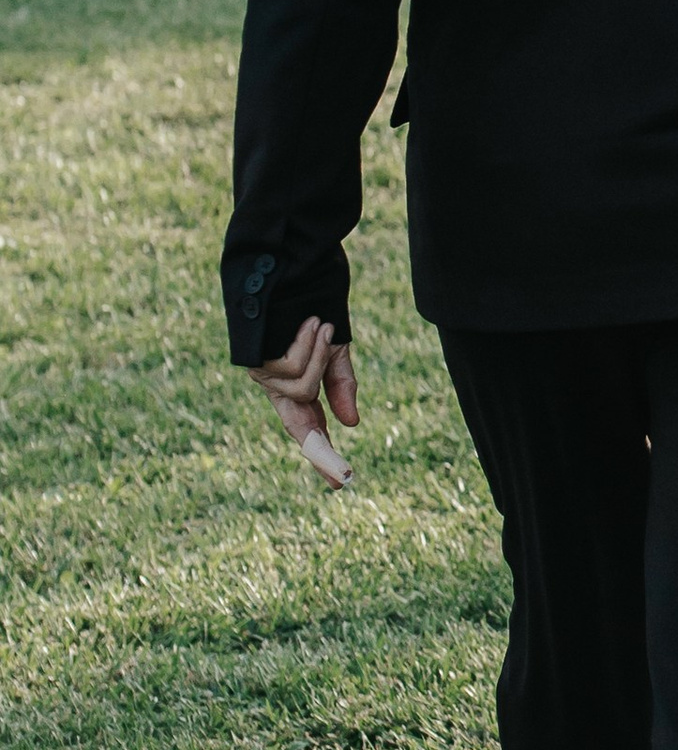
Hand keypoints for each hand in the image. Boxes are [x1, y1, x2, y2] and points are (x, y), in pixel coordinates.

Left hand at [247, 314, 358, 486]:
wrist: (287, 267)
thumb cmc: (312, 304)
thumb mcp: (335, 347)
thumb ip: (340, 383)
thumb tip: (350, 424)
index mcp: (297, 385)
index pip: (310, 426)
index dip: (323, 454)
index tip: (338, 482)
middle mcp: (277, 385)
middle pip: (300, 429)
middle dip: (323, 452)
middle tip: (343, 476)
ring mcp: (264, 375)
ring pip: (301, 390)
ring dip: (318, 357)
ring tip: (318, 324)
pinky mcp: (255, 362)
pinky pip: (292, 371)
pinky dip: (308, 347)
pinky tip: (308, 323)